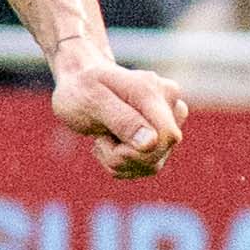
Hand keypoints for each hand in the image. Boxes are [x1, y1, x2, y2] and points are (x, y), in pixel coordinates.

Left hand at [52, 47, 188, 180]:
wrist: (79, 84)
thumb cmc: (81, 90)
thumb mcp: (91, 102)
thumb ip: (123, 120)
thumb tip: (152, 142)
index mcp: (153, 91)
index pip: (167, 135)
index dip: (138, 150)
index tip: (106, 139)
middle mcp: (170, 104)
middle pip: (160, 152)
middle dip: (123, 156)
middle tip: (99, 138)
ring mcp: (169, 121)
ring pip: (153, 163)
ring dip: (120, 161)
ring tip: (102, 139)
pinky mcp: (162, 137)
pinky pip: (147, 166)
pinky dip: (123, 163)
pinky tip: (109, 145)